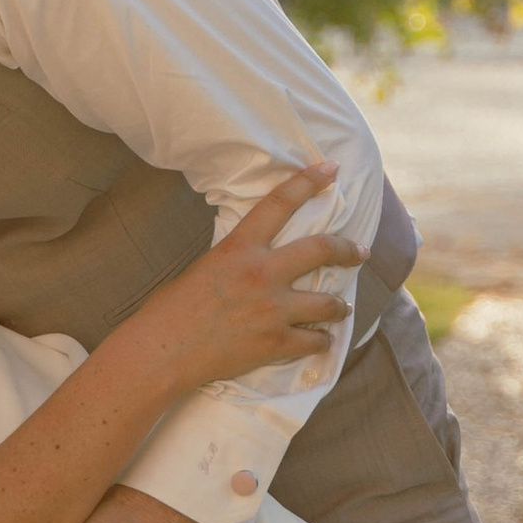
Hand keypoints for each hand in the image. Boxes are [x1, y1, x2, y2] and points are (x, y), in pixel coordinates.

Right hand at [143, 164, 361, 392]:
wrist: (162, 352)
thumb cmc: (171, 310)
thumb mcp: (205, 267)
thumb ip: (236, 260)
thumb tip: (254, 262)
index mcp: (240, 248)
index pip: (280, 203)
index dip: (309, 181)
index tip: (331, 169)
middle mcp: (262, 273)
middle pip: (322, 249)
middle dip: (349, 250)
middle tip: (360, 253)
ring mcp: (273, 310)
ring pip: (329, 302)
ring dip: (340, 306)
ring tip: (341, 308)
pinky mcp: (276, 343)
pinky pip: (316, 341)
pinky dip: (321, 341)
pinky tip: (319, 341)